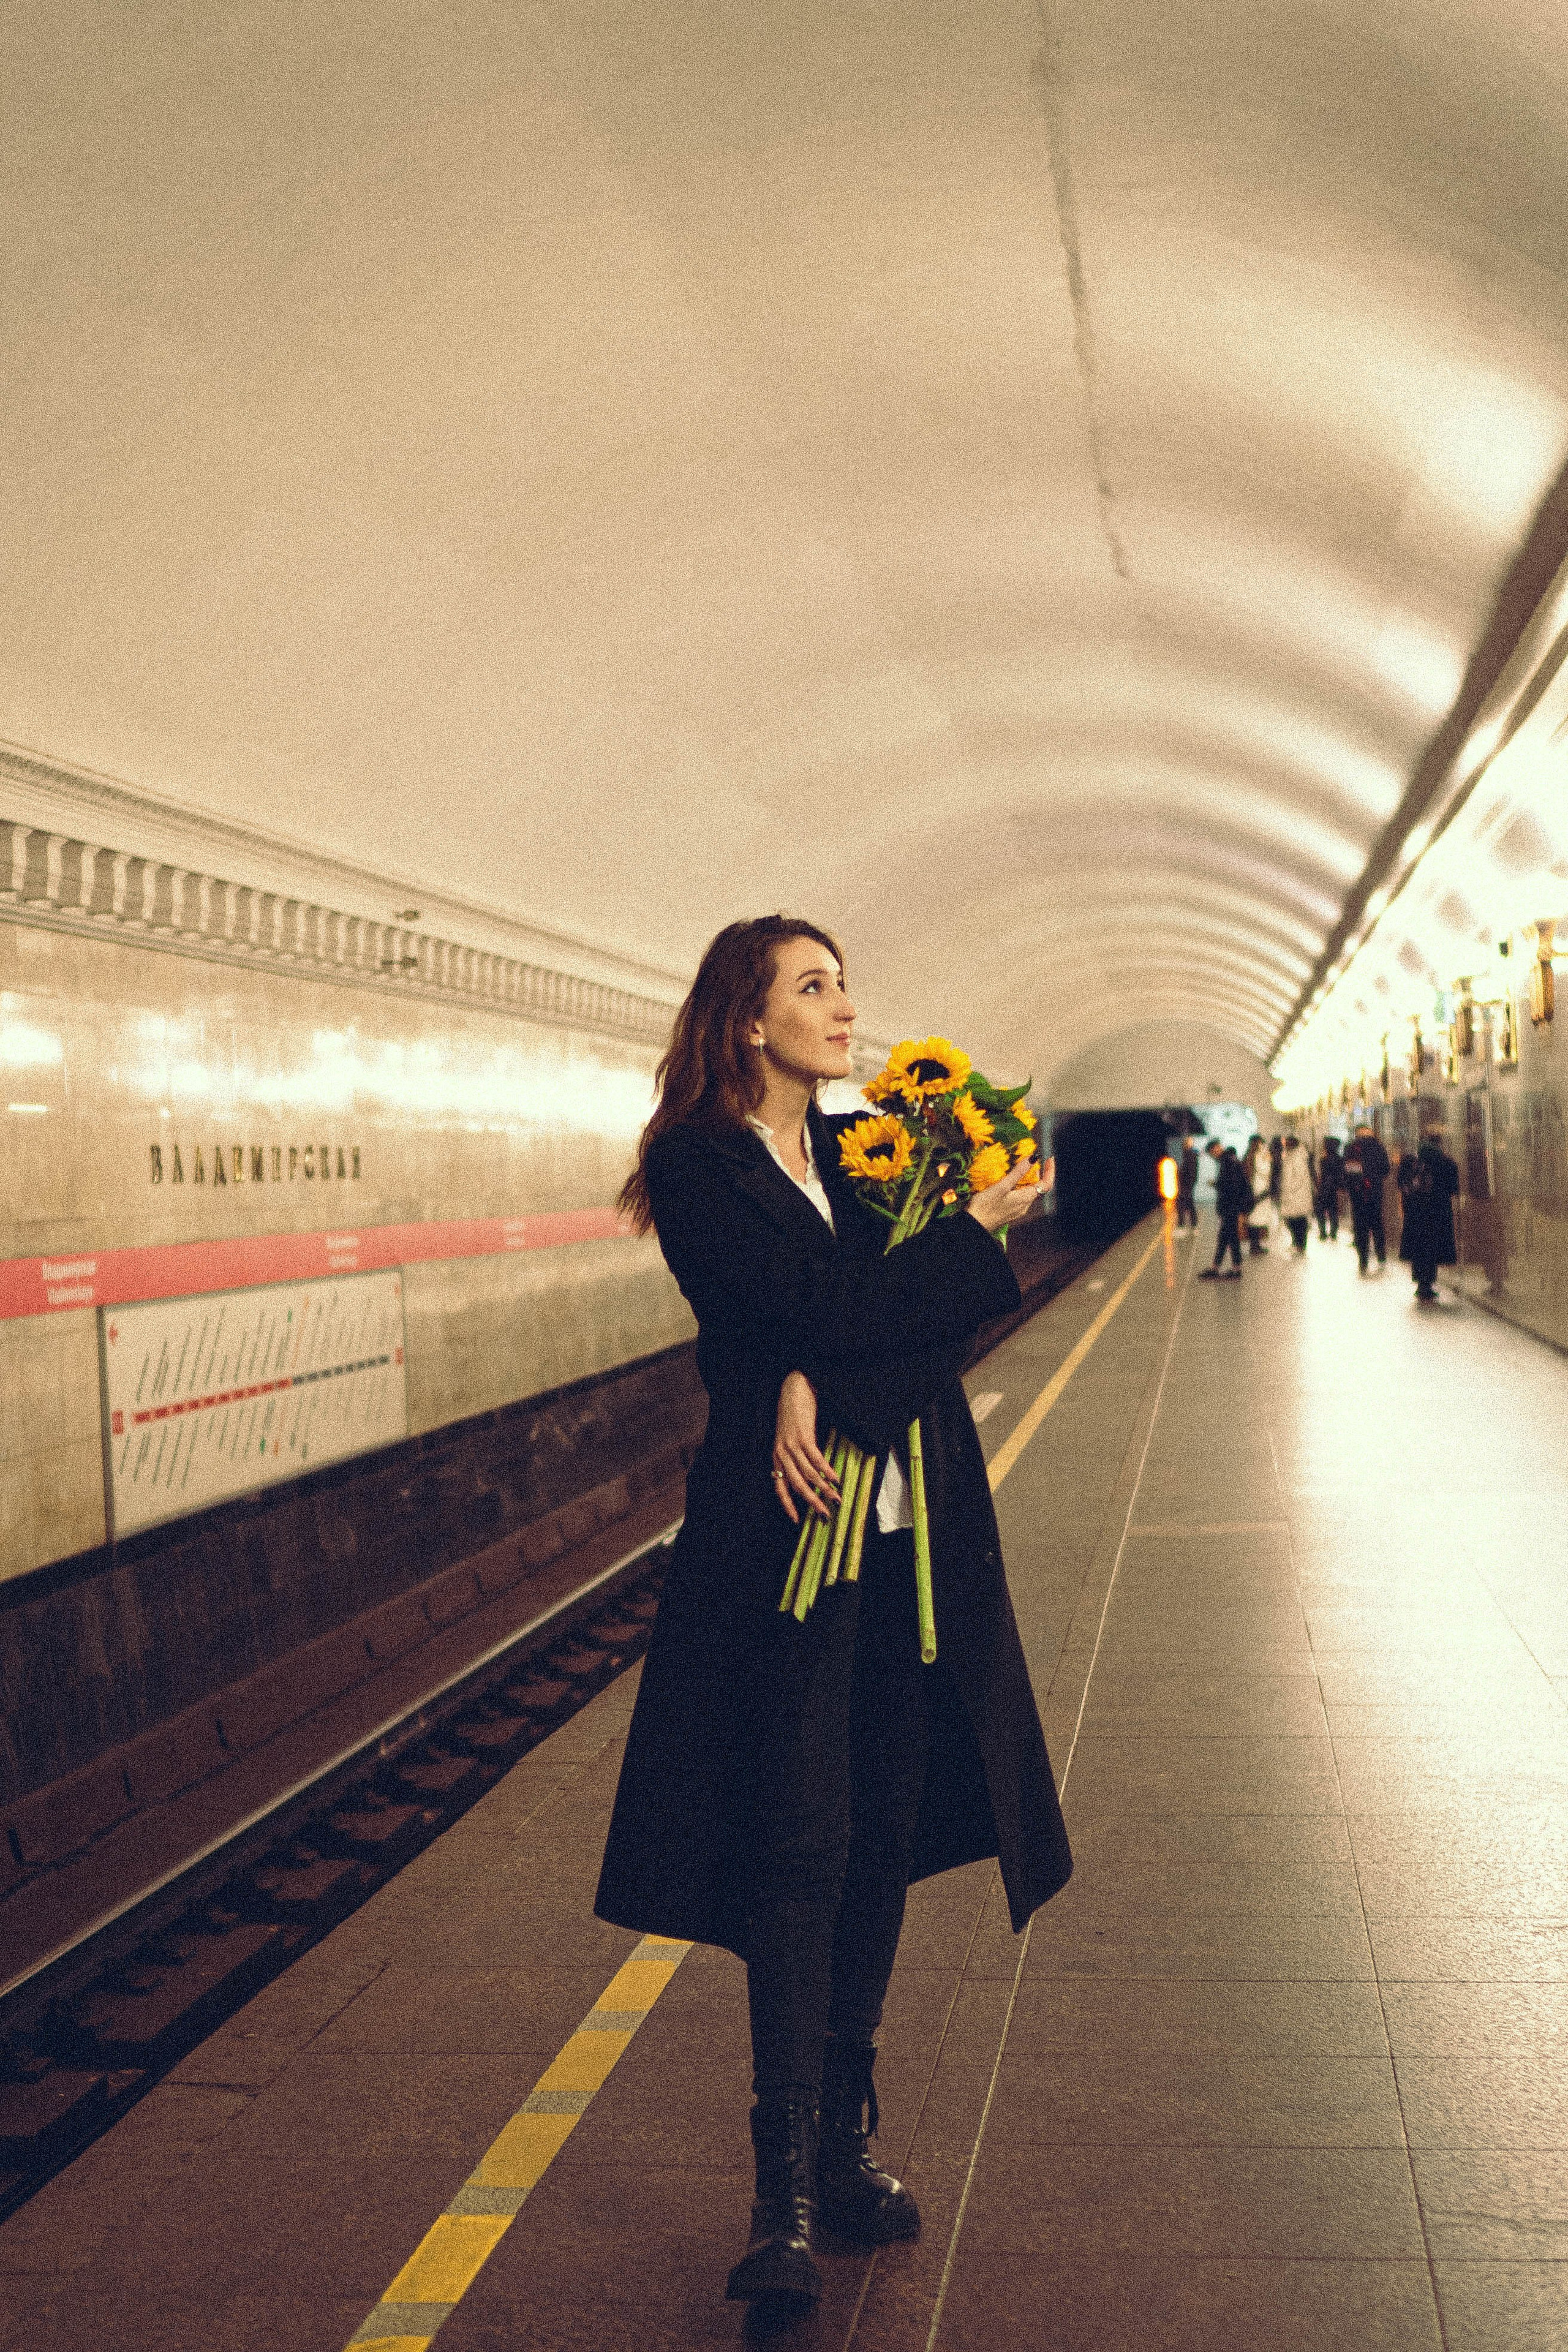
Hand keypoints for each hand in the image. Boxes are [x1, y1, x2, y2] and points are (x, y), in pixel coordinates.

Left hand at [772, 1370, 839, 1523]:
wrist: (793, 1388)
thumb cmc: (793, 1413)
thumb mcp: (789, 1438)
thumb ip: (794, 1457)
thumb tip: (809, 1476)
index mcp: (776, 1456)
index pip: (779, 1487)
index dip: (788, 1505)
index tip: (797, 1519)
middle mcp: (781, 1454)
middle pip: (796, 1485)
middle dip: (812, 1502)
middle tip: (824, 1514)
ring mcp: (791, 1445)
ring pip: (809, 1474)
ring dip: (824, 1488)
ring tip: (836, 1497)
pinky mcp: (802, 1436)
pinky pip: (816, 1459)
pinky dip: (827, 1470)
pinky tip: (836, 1478)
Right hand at [968, 1155, 1044, 1232]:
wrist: (974, 1224)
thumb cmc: (986, 1206)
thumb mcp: (1002, 1186)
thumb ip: (1018, 1172)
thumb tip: (1033, 1158)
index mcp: (1025, 1199)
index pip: (1046, 1185)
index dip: (1050, 1171)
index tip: (1049, 1159)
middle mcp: (1024, 1206)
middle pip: (1037, 1187)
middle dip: (1036, 1173)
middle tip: (1030, 1160)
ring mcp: (1017, 1209)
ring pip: (1028, 1191)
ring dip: (1027, 1179)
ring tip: (1018, 1168)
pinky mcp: (1009, 1211)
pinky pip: (1019, 1196)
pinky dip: (1019, 1185)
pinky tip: (1009, 1181)